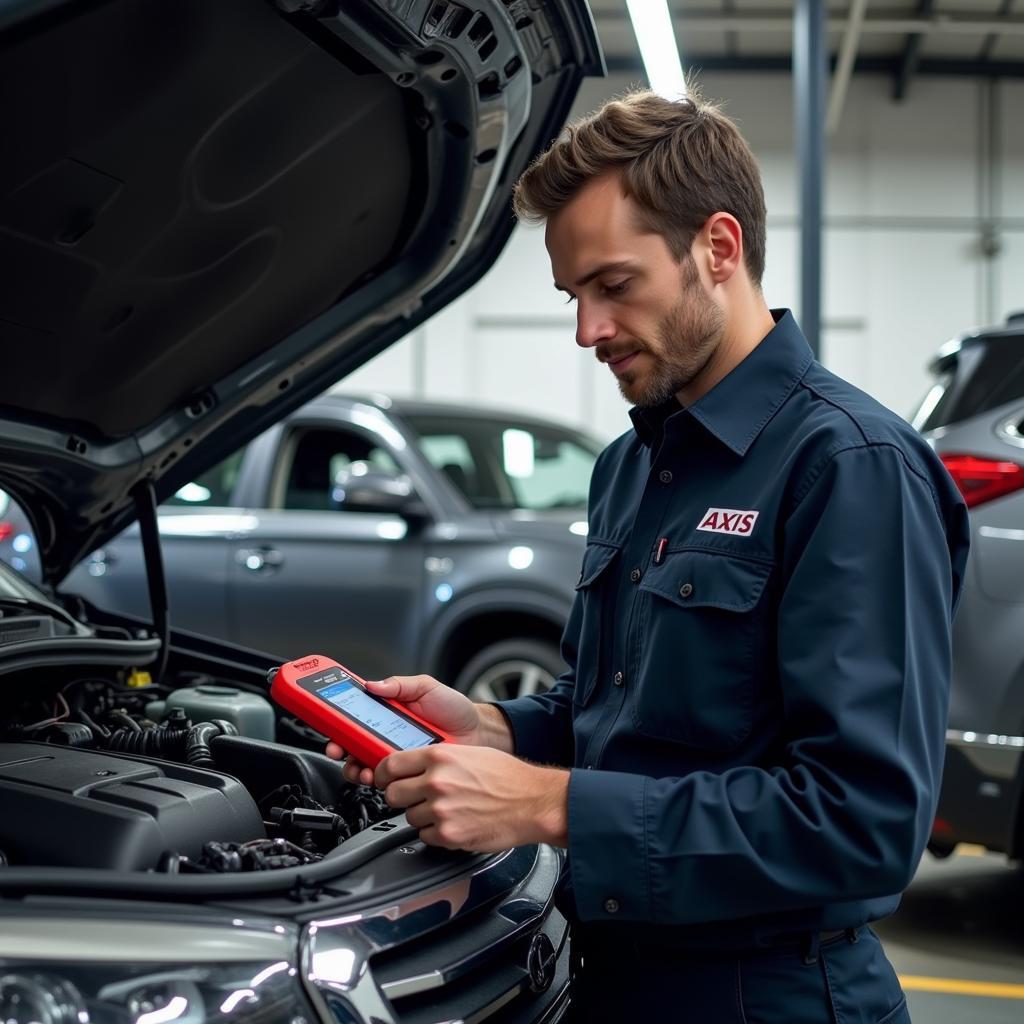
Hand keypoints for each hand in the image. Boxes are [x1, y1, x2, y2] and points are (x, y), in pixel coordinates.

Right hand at [324, 675, 480, 785]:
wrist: (477, 732)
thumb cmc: (454, 708)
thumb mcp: (426, 687)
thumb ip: (400, 685)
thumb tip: (373, 684)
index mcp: (387, 712)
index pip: (354, 716)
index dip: (337, 719)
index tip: (325, 718)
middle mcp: (386, 735)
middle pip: (352, 744)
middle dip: (339, 748)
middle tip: (338, 749)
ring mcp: (395, 756)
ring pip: (364, 765)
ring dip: (354, 767)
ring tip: (360, 767)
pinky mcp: (407, 773)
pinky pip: (386, 780)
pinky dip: (377, 781)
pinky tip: (378, 778)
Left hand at [374, 744, 568, 851]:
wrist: (532, 801)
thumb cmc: (507, 776)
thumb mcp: (469, 753)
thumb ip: (437, 760)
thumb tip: (413, 767)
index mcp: (439, 757)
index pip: (390, 765)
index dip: (384, 774)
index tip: (385, 778)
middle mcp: (436, 782)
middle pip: (392, 794)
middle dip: (401, 797)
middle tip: (416, 797)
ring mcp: (441, 810)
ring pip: (409, 818)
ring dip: (422, 816)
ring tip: (447, 809)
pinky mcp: (448, 835)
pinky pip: (425, 837)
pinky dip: (436, 833)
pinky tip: (454, 822)